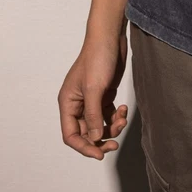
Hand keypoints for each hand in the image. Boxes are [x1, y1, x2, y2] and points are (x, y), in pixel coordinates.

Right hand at [58, 29, 130, 159]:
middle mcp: (78, 104)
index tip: (99, 154)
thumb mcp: (94, 88)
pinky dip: (116, 117)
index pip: (70, 134)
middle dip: (100, 140)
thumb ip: (93, 115)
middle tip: (114, 144)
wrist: (111, 37)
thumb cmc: (97, 57)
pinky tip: (123, 109)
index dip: (83, 147)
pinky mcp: (105, 95)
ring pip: (99, 126)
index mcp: (68, 103)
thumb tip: (94, 140)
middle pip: (85, 133)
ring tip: (122, 119)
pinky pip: (108, 115)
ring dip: (111, 127)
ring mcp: (92, 100)